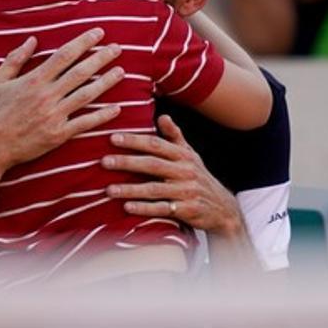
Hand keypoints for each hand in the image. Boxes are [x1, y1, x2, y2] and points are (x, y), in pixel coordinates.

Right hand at [0, 29, 125, 174]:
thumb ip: (15, 59)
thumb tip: (32, 40)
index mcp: (34, 80)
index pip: (65, 55)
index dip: (83, 42)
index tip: (98, 33)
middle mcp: (47, 95)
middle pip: (80, 72)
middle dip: (101, 58)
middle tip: (117, 48)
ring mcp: (54, 115)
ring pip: (86, 95)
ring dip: (106, 82)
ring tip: (121, 71)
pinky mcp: (58, 134)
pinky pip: (85, 122)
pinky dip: (102, 115)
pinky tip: (117, 108)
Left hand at [103, 115, 244, 236]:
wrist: (223, 209)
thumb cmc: (199, 178)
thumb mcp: (191, 155)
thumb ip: (175, 137)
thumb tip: (163, 116)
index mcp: (183, 155)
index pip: (156, 145)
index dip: (135, 140)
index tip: (113, 138)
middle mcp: (186, 171)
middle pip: (153, 165)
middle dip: (127, 162)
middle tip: (104, 162)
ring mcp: (187, 191)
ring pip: (155, 189)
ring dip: (131, 190)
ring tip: (109, 190)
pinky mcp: (188, 211)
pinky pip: (163, 209)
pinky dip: (145, 209)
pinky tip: (127, 207)